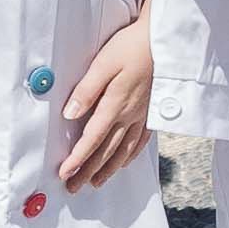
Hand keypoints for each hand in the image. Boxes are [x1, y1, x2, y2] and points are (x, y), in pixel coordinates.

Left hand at [55, 12, 155, 187]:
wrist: (164, 40)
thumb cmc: (132, 47)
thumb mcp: (103, 63)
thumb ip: (86, 90)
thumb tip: (69, 114)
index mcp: (115, 105)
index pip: (92, 139)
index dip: (77, 158)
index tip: (64, 173)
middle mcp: (130, 116)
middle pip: (106, 151)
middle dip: (88, 171)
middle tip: (73, 187)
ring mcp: (142, 116)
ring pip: (124, 151)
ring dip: (108, 169)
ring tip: (96, 182)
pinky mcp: (151, 112)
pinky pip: (140, 142)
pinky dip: (130, 156)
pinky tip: (124, 162)